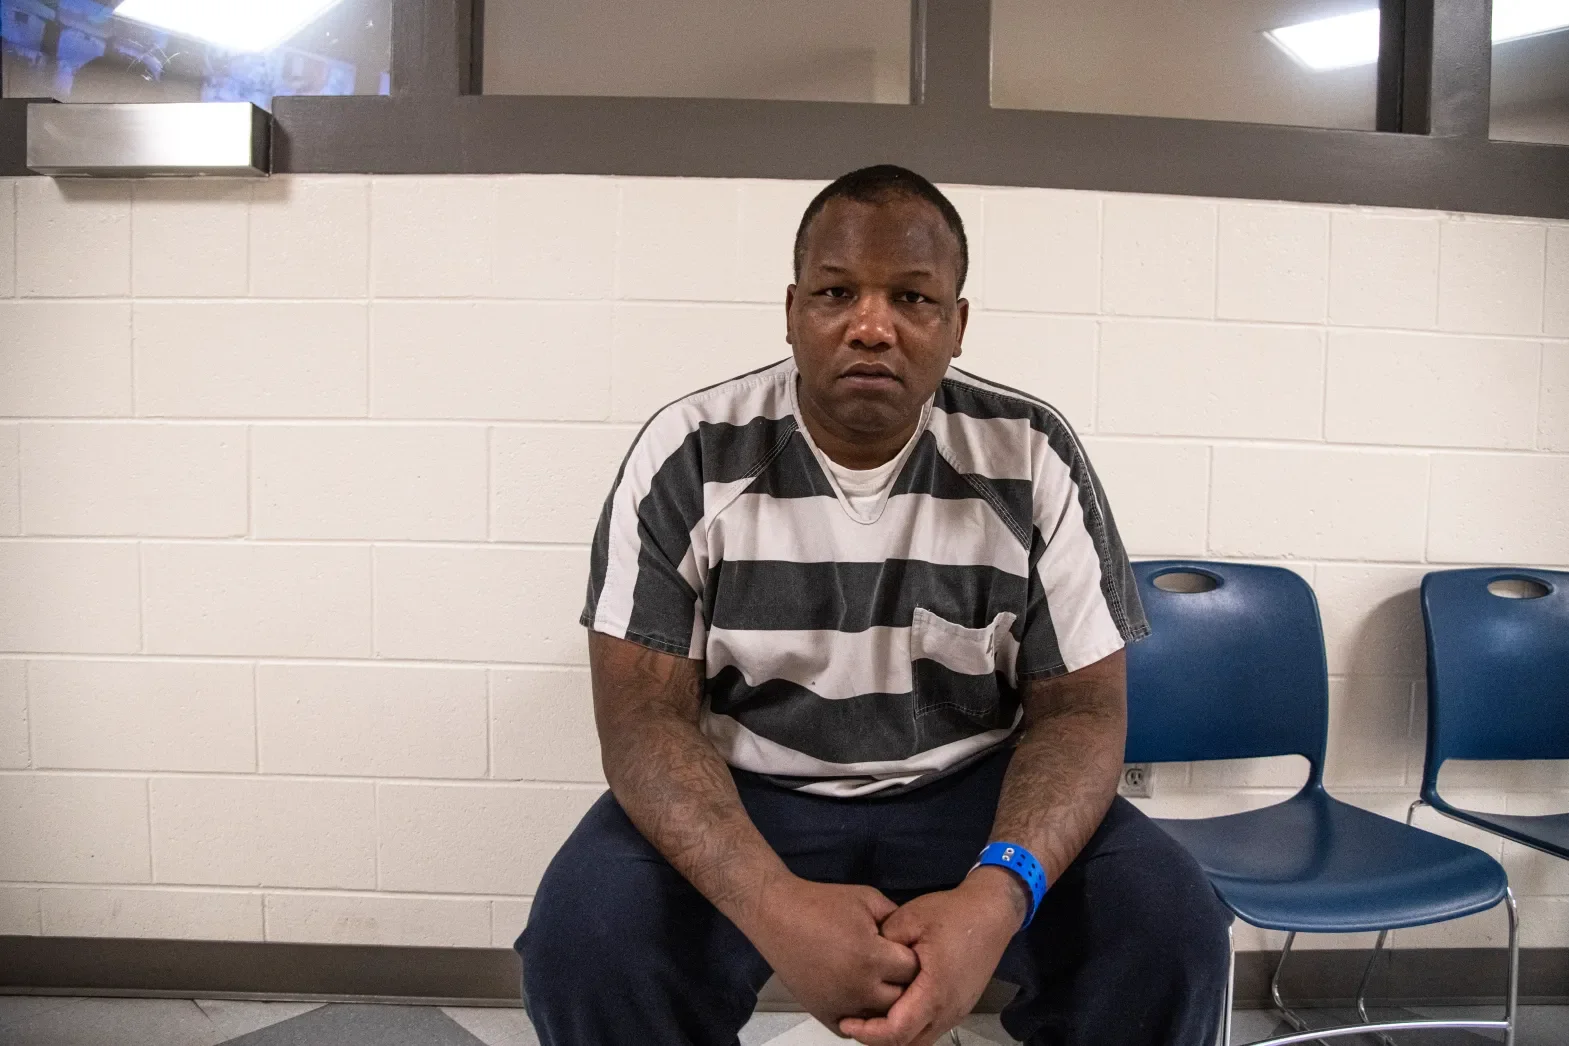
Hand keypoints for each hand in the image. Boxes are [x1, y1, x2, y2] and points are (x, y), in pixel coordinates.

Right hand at [746, 876, 920, 1035]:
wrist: (777, 914)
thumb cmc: (820, 904)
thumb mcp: (868, 899)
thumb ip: (898, 920)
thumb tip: (916, 938)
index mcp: (871, 957)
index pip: (914, 970)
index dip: (914, 957)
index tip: (906, 949)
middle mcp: (858, 987)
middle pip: (902, 999)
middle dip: (902, 982)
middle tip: (895, 967)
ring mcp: (840, 1005)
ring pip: (881, 1018)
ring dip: (884, 1002)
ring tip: (879, 980)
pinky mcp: (823, 1013)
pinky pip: (855, 1029)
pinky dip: (862, 1018)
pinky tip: (861, 995)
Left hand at [839, 867, 1026, 1045]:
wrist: (992, 912)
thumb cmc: (952, 914)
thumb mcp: (910, 918)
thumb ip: (884, 943)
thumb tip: (866, 961)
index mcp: (934, 991)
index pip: (897, 1031)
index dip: (867, 1032)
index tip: (846, 1021)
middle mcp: (948, 1010)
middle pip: (908, 1044)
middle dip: (877, 1038)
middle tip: (854, 1021)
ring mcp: (956, 1011)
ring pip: (920, 1040)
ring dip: (895, 1034)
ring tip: (871, 1016)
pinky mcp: (959, 1006)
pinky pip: (930, 1028)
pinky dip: (910, 1025)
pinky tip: (894, 1006)